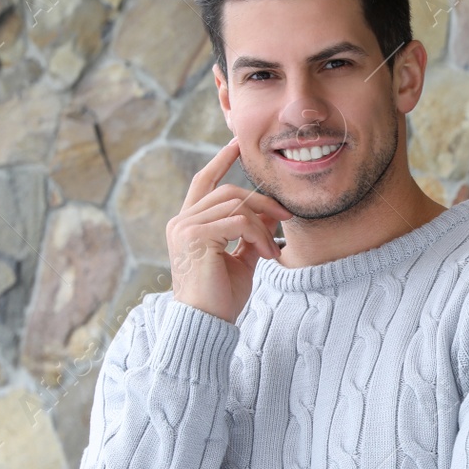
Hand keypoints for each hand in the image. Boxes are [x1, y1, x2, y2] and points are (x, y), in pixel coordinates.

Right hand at [168, 137, 292, 323]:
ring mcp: (185, 227)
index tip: (236, 145)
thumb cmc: (220, 296)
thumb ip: (249, 235)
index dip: (220, 161)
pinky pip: (238, 222)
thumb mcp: (240, 259)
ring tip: (272, 249)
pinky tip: (266, 255)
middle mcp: (182, 221)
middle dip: (261, 200)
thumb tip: (268, 215)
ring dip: (262, 224)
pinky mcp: (195, 236)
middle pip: (228, 192)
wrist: (206, 322)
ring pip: (235, 204)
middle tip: (286, 213)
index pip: (203, 183)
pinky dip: (258, 235)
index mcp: (188, 224)